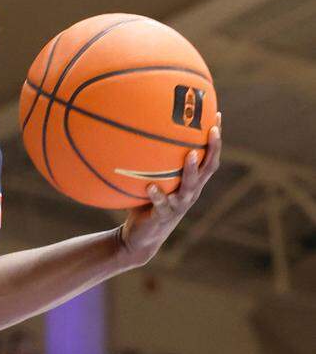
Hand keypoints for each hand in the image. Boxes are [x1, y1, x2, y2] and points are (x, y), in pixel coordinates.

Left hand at [118, 113, 221, 265]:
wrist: (141, 237)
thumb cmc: (146, 204)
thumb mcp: (153, 180)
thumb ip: (151, 163)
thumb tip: (137, 132)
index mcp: (191, 183)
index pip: (209, 158)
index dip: (215, 139)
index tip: (217, 116)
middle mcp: (190, 193)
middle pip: (208, 169)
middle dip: (212, 149)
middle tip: (212, 130)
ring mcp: (178, 206)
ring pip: (189, 187)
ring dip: (191, 170)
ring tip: (190, 154)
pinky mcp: (162, 217)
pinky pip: (161, 205)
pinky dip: (157, 195)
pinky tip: (151, 186)